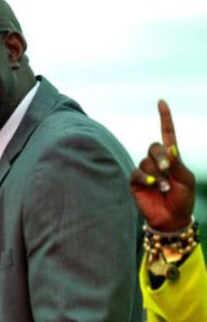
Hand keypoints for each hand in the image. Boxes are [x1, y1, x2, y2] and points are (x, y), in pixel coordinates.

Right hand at [130, 100, 195, 230]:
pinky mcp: (135, 182)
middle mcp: (157, 162)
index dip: (165, 118)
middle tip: (168, 169)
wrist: (172, 219)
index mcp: (172, 158)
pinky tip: (153, 185)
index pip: (168, 134)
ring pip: (146, 161)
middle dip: (161, 156)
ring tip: (165, 188)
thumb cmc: (183, 199)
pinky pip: (137, 174)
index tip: (161, 102)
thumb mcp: (185, 179)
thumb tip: (170, 147)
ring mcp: (145, 171)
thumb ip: (176, 164)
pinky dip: (146, 178)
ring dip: (157, 174)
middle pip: (154, 147)